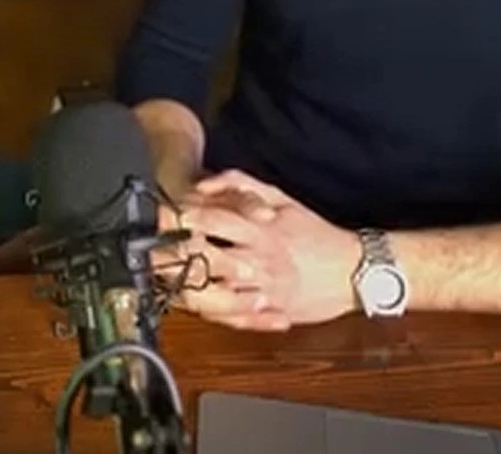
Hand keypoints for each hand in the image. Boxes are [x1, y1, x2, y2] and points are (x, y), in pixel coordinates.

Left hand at [166, 170, 361, 330]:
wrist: (354, 269)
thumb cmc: (316, 232)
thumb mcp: (282, 198)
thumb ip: (243, 185)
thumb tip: (207, 183)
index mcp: (258, 228)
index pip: (209, 221)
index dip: (179, 218)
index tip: (158, 215)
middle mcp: (256, 259)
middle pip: (203, 258)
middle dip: (171, 256)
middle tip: (146, 253)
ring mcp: (260, 288)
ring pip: (211, 293)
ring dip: (183, 288)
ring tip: (161, 281)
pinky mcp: (268, 312)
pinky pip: (232, 317)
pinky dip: (212, 313)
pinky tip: (195, 305)